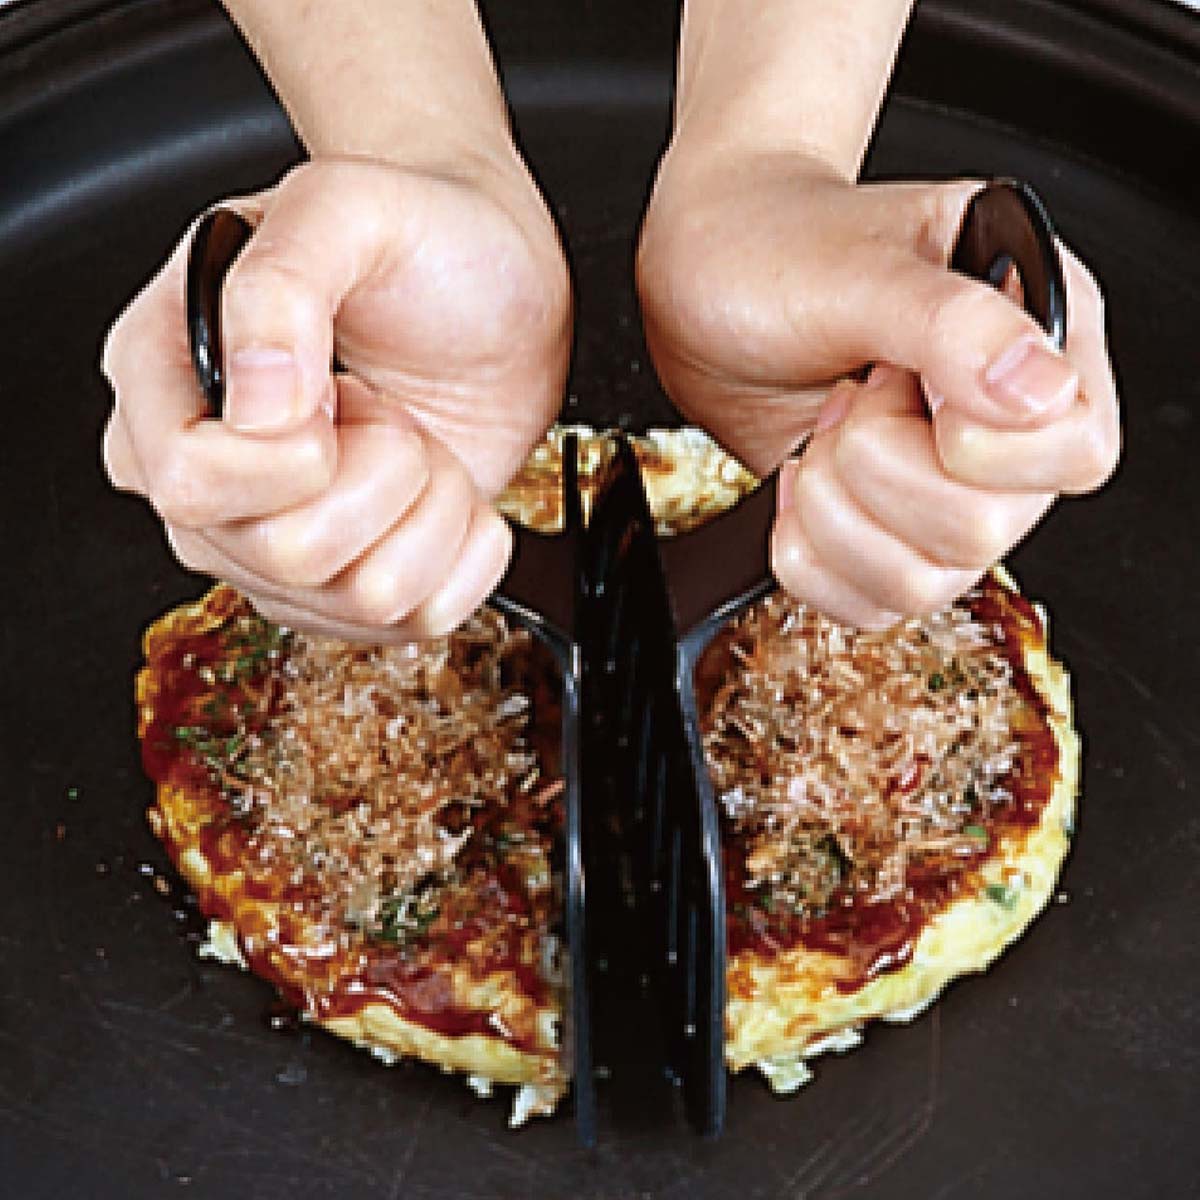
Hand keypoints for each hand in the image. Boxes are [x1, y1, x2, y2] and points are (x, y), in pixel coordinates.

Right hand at [103, 156, 569, 639]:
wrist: (500, 283)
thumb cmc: (421, 237)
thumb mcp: (346, 210)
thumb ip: (282, 284)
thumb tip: (260, 402)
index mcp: (168, 381)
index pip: (189, 485)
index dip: (290, 459)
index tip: (340, 395)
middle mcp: (215, 478)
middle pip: (287, 559)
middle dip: (382, 476)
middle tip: (388, 409)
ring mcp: (283, 542)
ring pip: (364, 601)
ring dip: (429, 510)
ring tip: (416, 439)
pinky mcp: (356, 581)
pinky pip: (420, 620)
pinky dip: (466, 551)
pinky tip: (445, 488)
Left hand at [637, 152, 1120, 625]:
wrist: (703, 284)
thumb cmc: (776, 252)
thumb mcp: (860, 270)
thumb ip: (951, 323)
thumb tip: (1038, 386)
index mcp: (1038, 334)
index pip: (1078, 450)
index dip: (979, 444)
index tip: (898, 384)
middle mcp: (1005, 427)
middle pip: (985, 532)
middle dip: (877, 467)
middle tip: (845, 397)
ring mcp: (945, 491)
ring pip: (922, 582)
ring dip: (835, 512)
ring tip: (818, 432)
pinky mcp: (885, 535)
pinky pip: (867, 603)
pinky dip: (810, 554)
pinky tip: (799, 479)